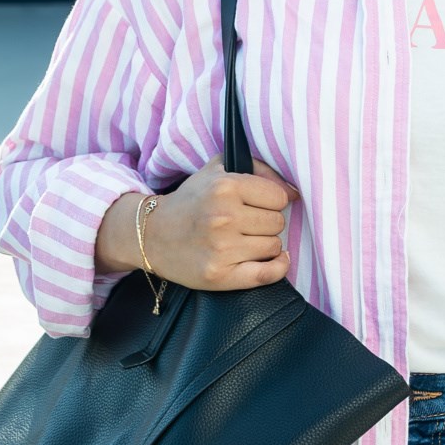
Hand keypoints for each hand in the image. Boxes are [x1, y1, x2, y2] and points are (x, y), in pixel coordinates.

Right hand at [99, 158, 295, 290]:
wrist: (151, 234)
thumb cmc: (190, 201)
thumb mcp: (217, 169)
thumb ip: (257, 168)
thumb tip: (293, 192)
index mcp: (225, 187)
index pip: (279, 197)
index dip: (271, 201)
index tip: (257, 205)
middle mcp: (223, 217)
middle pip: (278, 223)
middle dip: (266, 223)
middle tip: (246, 224)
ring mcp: (221, 249)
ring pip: (274, 247)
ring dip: (265, 244)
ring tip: (244, 240)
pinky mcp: (219, 276)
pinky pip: (267, 274)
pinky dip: (277, 268)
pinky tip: (274, 261)